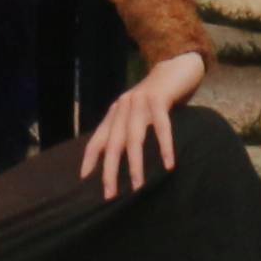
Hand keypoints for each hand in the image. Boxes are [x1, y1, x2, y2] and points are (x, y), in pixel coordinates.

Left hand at [78, 48, 206, 190]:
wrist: (176, 65)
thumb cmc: (159, 97)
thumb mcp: (139, 113)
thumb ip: (130, 130)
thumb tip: (125, 160)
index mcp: (116, 113)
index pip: (97, 139)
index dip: (89, 158)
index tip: (84, 179)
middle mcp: (123, 107)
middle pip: (112, 143)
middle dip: (109, 171)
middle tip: (110, 195)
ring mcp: (140, 101)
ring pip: (134, 138)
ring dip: (135, 163)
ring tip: (137, 186)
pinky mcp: (159, 98)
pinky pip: (161, 126)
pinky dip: (165, 146)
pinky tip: (169, 164)